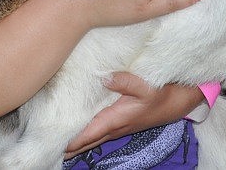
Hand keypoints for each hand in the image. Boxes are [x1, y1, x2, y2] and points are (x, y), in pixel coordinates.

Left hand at [64, 74, 202, 157]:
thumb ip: (124, 81)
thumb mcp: (145, 85)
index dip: (69, 141)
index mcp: (115, 120)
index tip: (52, 143)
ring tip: (56, 144)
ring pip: (91, 139)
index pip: (87, 135)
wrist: (178, 102)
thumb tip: (104, 77)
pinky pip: (97, 133)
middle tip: (48, 148)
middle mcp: (114, 128)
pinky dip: (85, 136)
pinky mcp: (120, 123)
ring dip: (75, 142)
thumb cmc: (161, 93)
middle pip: (86, 142)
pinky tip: (76, 133)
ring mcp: (117, 127)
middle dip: (68, 146)